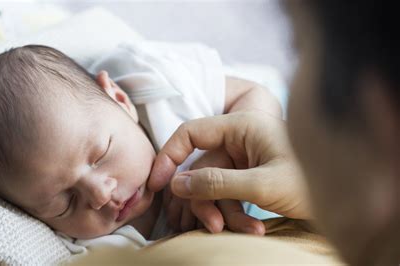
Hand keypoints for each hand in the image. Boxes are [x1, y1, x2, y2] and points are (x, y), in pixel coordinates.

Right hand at [149, 111, 311, 232]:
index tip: (156, 183)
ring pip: (212, 185)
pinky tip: (254, 229)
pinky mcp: (246, 176)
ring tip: (248, 231)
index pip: (191, 131)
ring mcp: (242, 158)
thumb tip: (176, 184)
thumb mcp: (263, 184)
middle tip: (212, 227)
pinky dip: (235, 213)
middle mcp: (238, 139)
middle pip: (200, 167)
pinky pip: (227, 194)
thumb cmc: (310, 182)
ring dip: (223, 212)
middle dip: (204, 199)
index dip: (169, 155)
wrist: (345, 196)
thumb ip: (218, 182)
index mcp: (241, 126)